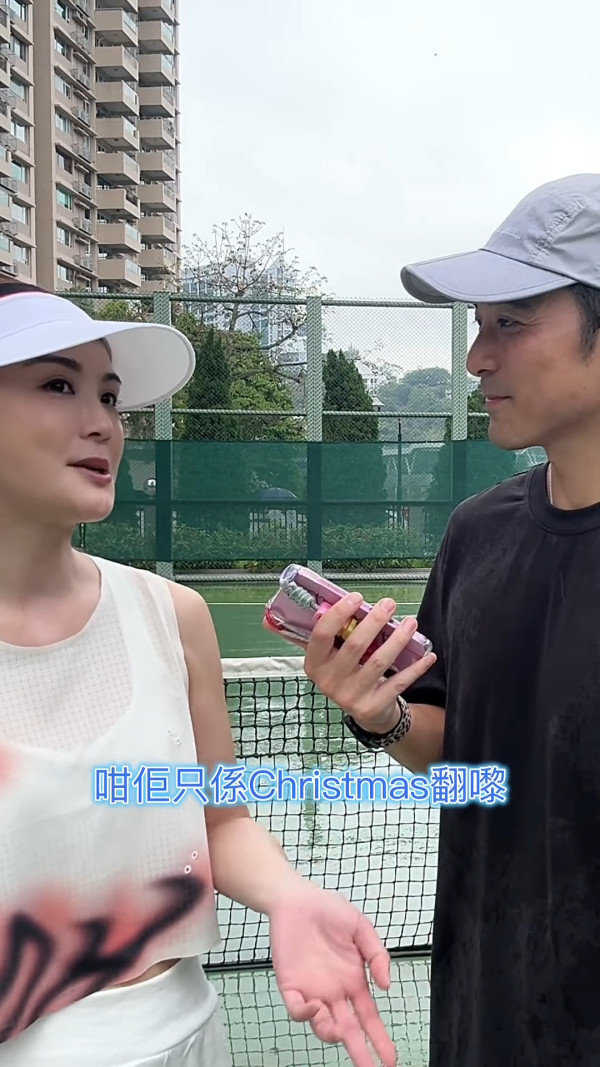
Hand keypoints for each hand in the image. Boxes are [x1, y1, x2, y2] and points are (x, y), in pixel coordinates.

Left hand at [269, 882, 396, 1066]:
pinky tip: (314, 1007)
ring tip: (337, 1029)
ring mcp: (312, 990)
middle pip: (349, 1031)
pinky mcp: (290, 985)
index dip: (380, 1039)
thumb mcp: (361, 927)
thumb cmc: (329, 910)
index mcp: (354, 981)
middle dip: (361, 1053)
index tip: (390, 1059)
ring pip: (322, 1025)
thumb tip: (386, 986)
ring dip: (330, 1033)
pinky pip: (296, 1009)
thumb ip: (377, 955)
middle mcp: (334, 992)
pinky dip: (304, 1014)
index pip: (369, 1018)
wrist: (295, 899)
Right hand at [304, 594, 435, 733]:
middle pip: (354, 645)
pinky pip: (398, 682)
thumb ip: (338, 636)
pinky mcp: (373, 705)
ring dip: (397, 639)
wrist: (367, 712)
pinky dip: (415, 668)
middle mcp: (329, 681)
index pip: (321, 635)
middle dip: (374, 621)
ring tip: (410, 623)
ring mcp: (351, 696)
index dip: (338, 614)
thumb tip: (352, 605)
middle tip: (389, 604)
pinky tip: (427, 655)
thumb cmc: (351, 675)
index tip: (356, 597)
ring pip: (378, 661)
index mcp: (316, 664)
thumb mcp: (335, 658)